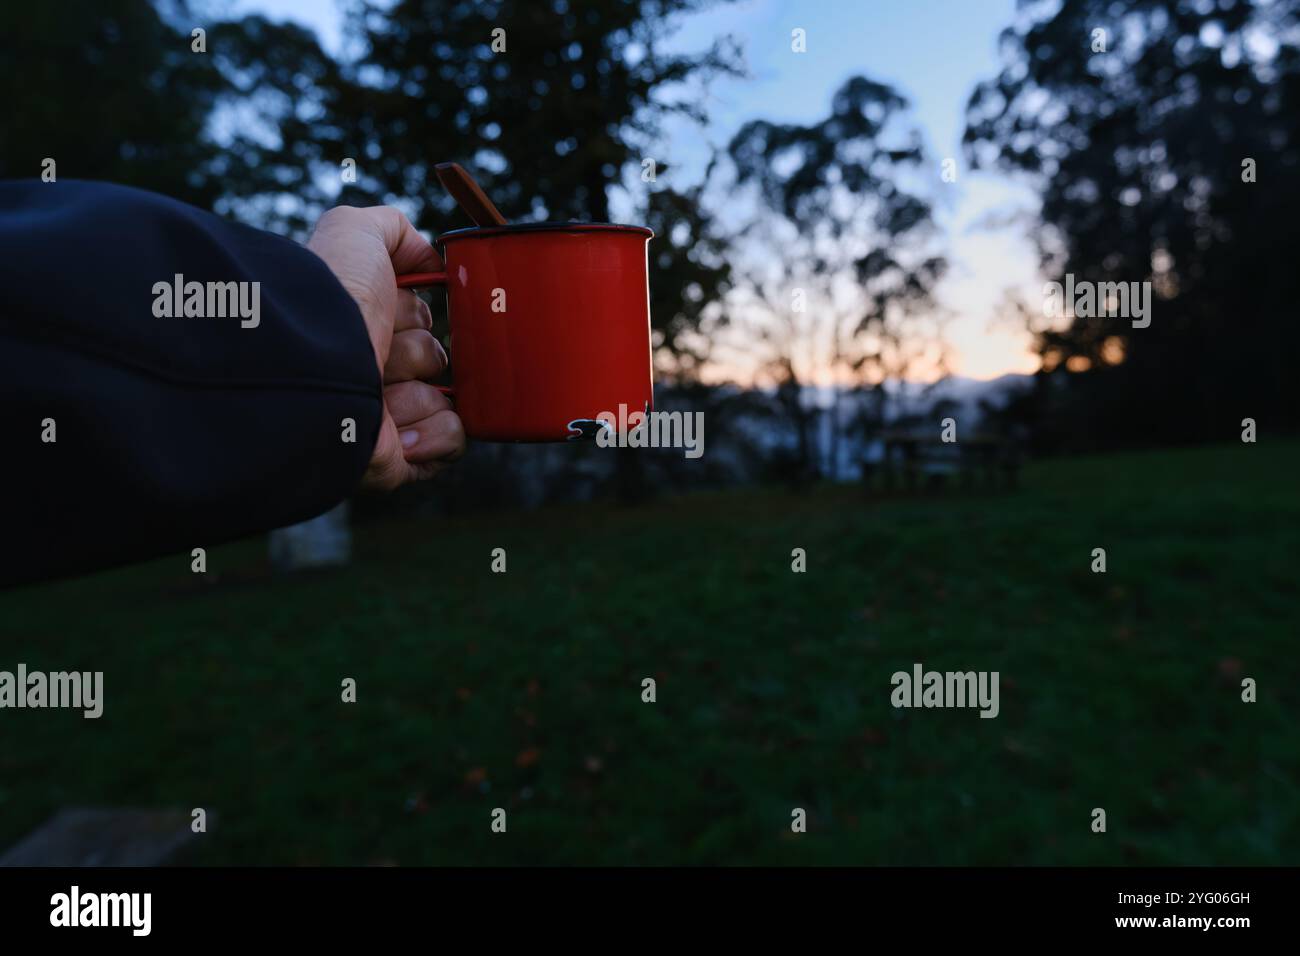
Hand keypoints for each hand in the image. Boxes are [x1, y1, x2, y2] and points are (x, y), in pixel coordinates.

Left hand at [306, 205, 465, 490]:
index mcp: (361, 326)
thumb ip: (393, 230)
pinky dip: (434, 431)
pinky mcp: (399, 458)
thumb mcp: (354, 233)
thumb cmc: (333, 298)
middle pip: (436, 357)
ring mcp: (384, 418)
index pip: (419, 317)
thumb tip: (430, 257)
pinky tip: (395, 426)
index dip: (412, 310)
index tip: (392, 308)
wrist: (313, 369)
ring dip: (418, 392)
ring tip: (377, 394)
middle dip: (416, 352)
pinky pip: (451, 439)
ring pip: (446, 398)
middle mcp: (369, 372)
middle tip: (379, 353)